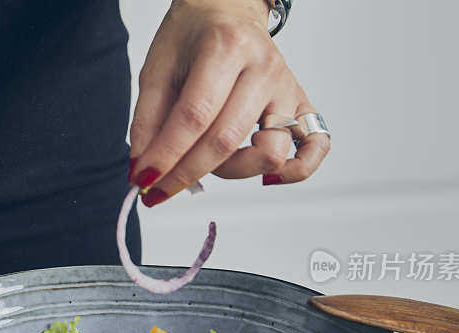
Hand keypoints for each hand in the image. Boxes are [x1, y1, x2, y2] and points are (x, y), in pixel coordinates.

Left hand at [128, 0, 329, 206]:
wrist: (228, 8)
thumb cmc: (192, 37)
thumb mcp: (157, 68)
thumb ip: (147, 121)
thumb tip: (143, 170)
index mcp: (225, 46)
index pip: (194, 116)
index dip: (166, 156)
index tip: (143, 181)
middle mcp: (263, 67)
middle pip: (226, 139)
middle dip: (186, 173)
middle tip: (160, 189)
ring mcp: (286, 87)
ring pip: (269, 152)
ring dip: (232, 172)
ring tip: (208, 162)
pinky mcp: (301, 104)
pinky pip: (315, 146)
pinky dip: (295, 171)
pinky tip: (265, 177)